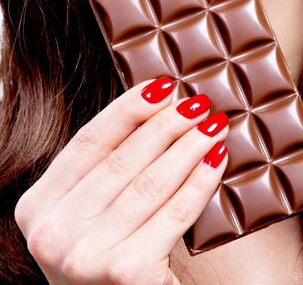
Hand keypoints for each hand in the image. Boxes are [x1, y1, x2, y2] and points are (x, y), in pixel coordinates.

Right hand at [15, 77, 228, 283]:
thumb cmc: (102, 259)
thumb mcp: (83, 215)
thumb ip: (100, 173)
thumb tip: (155, 109)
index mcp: (37, 207)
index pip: (88, 142)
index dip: (128, 109)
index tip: (161, 86)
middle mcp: (54, 232)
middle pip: (122, 159)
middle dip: (167, 124)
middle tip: (197, 103)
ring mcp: (87, 256)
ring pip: (151, 182)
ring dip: (189, 147)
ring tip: (214, 126)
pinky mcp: (126, 273)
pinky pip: (175, 214)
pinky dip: (200, 182)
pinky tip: (216, 160)